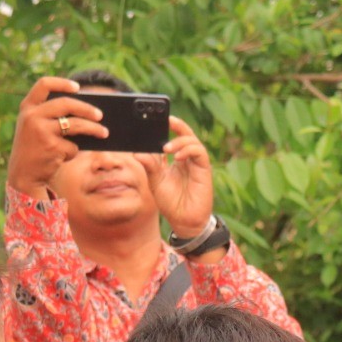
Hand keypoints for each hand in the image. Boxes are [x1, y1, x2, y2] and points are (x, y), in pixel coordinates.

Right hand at [7, 77, 107, 197]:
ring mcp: (41, 131)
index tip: (78, 87)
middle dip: (87, 109)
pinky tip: (64, 157)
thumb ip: (52, 117)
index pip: (44, 85)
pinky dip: (73, 152)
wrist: (23, 174)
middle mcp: (32, 116)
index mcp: (27, 107)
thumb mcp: (36, 128)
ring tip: (105, 133)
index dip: (62, 83)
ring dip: (94, 129)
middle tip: (101, 115)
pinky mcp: (52, 147)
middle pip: (67, 104)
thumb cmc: (35, 148)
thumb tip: (88, 113)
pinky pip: (73, 146)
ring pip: (76, 125)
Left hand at [136, 116, 213, 237]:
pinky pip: (199, 152)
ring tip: (166, 148)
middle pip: (185, 134)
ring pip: (193, 141)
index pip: (172, 138)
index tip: (155, 121)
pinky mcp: (204, 170)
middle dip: (177, 125)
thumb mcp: (155, 182)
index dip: (167, 128)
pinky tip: (177, 156)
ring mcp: (196, 164)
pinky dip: (188, 150)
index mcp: (175, 160)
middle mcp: (187, 159)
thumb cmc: (171, 203)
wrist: (184, 221)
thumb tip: (137, 152)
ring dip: (179, 141)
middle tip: (166, 120)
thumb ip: (149, 166)